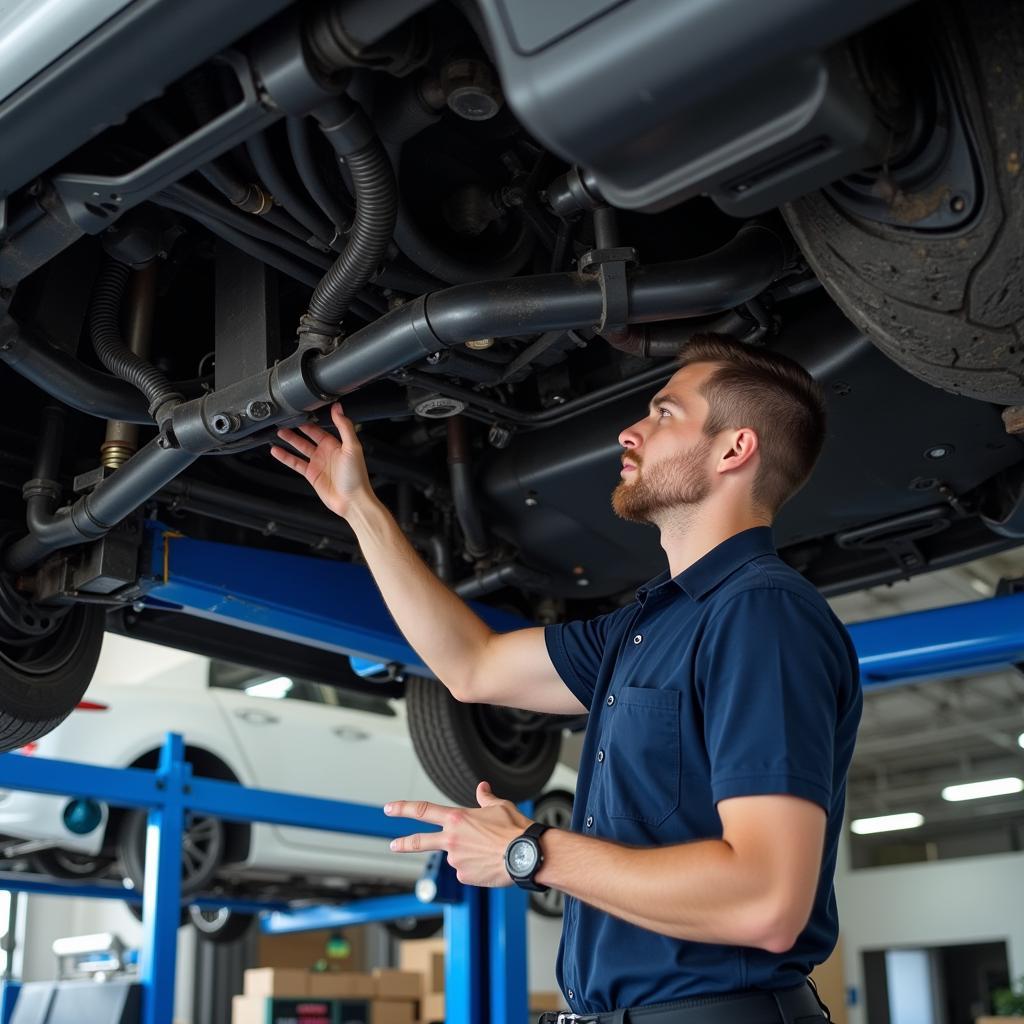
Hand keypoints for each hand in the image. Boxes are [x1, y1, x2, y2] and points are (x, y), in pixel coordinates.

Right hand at [270, 403, 372, 518]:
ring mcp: (318, 463)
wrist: (352, 500)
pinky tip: (276, 451)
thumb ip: (344, 426)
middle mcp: (326, 452)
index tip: (300, 412)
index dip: (310, 421)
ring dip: (289, 440)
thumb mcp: (352, 447)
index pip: (320, 428)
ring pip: (300, 448)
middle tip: (286, 420)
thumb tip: (338, 408)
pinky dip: (285, 457)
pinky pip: (295, 463)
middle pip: (308, 436)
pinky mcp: (311, 474)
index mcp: (337, 444)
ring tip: (278, 432)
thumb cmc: (357, 476)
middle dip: (297, 428)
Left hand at [385, 782, 531, 887]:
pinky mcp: (464, 877)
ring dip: (467, 854)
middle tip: (392, 845)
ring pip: (455, 856)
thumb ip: (485, 798)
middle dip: (403, 843)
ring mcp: (456, 860)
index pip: (423, 810)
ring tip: (490, 851)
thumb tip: (482, 788)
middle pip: (420, 841)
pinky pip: (466, 871)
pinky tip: (490, 863)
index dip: (403, 808)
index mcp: (457, 818)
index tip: (390, 809)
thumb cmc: (514, 829)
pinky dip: (475, 868)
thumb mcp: (499, 806)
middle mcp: (452, 839)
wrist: (526, 855)